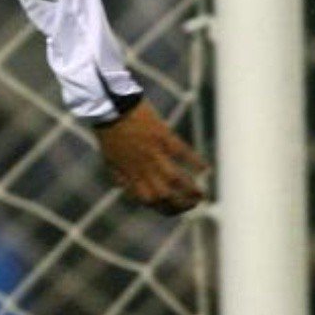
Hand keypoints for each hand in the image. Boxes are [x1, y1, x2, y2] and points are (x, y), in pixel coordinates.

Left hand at [93, 100, 207, 215]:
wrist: (109, 105)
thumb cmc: (109, 132)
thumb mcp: (109, 159)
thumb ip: (120, 176)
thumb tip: (126, 190)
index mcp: (130, 174)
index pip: (150, 201)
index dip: (164, 209)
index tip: (174, 209)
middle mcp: (143, 167)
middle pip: (165, 195)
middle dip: (181, 204)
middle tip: (193, 204)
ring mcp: (154, 152)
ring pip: (177, 179)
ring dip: (191, 189)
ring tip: (202, 195)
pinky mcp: (162, 135)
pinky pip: (182, 152)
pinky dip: (195, 161)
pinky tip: (205, 168)